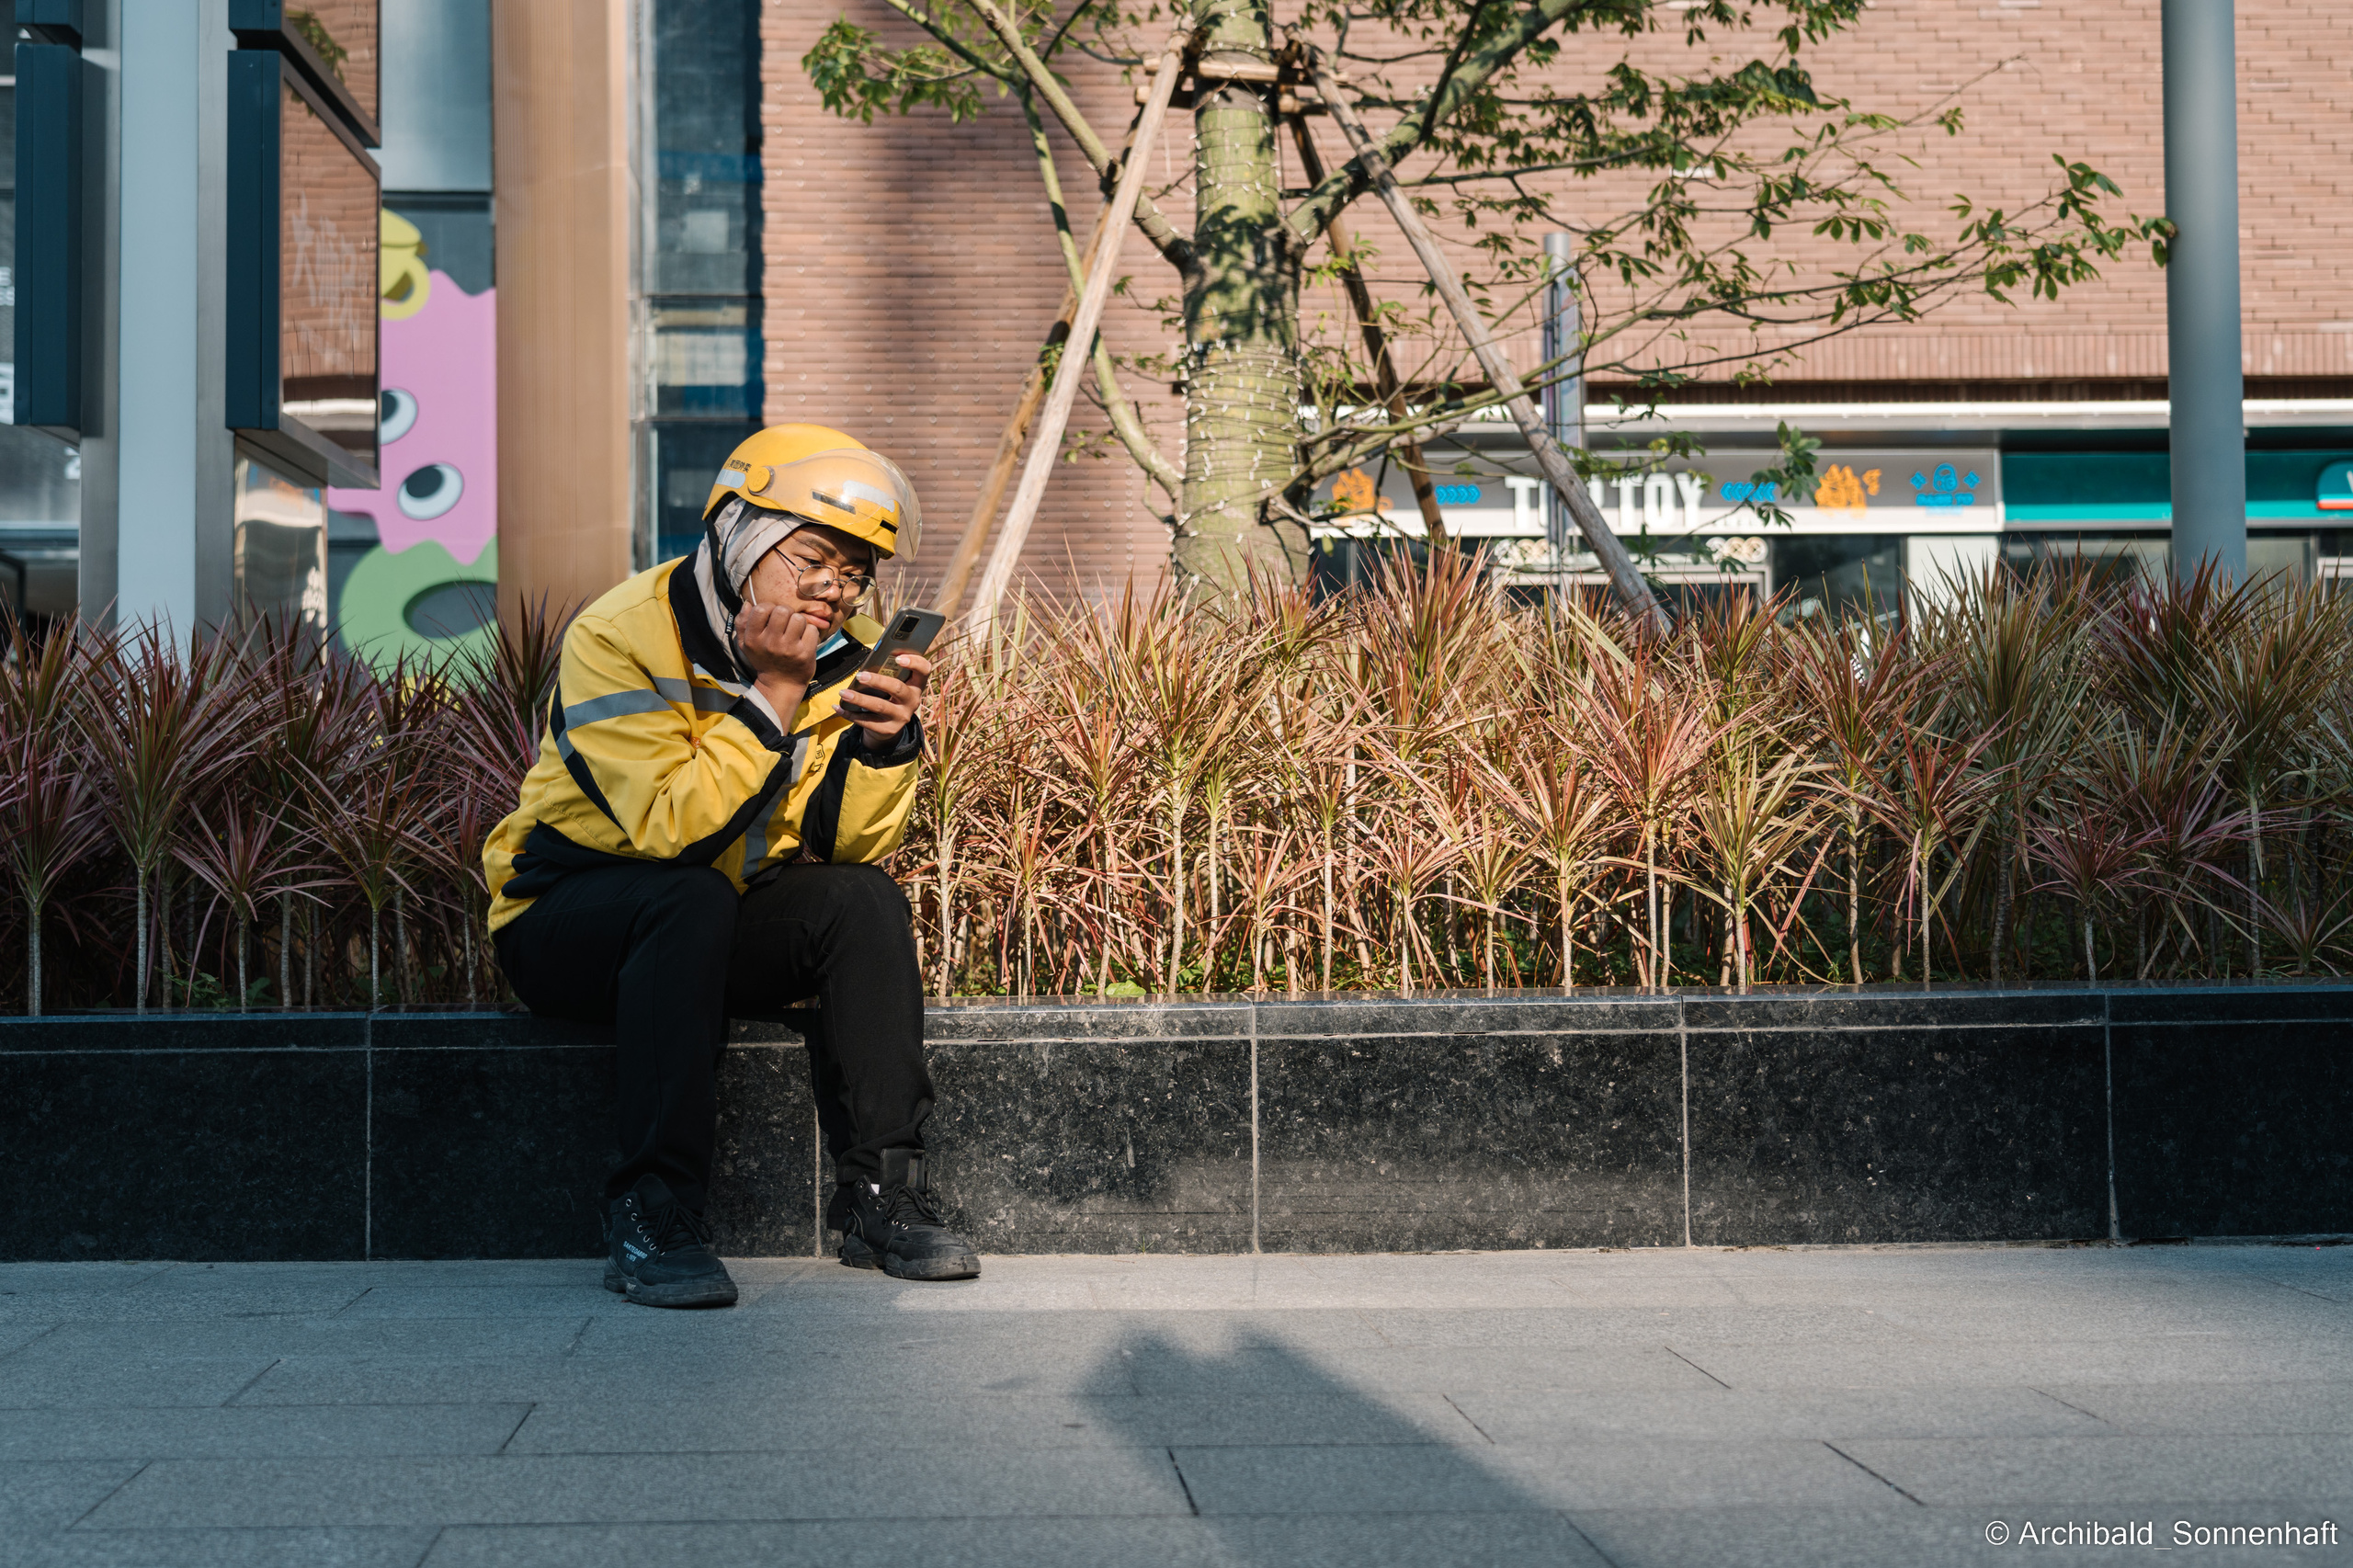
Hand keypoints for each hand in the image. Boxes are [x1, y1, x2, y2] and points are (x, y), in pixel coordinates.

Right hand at [737, 603, 818, 721]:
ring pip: (799, 618)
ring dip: (799, 622)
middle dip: (786, 613)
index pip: (761, 609)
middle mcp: (770, 643)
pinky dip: (809, 633)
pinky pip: (811, 630)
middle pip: (782, 610)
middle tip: (786, 623)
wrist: (781, 684)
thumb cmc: (764, 659)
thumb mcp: (746, 644)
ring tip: (795, 632)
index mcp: (753, 639)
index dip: (768, 607)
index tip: (771, 616)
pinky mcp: (805, 654)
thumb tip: (748, 604)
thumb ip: (742, 623)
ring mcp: (788, 649)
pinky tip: (803, 641)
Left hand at [840, 652, 932, 749]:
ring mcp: (902, 717)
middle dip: (878, 681)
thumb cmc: (889, 695)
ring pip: (879, 706)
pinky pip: (867, 722)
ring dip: (859, 699)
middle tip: (860, 676)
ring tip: (843, 693)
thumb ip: (889, 673)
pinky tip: (839, 707)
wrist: (890, 726)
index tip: (898, 657)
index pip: (924, 670)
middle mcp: (913, 701)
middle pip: (897, 688)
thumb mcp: (895, 684)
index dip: (914, 662)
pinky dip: (850, 714)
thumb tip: (869, 661)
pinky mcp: (889, 729)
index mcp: (916, 684)